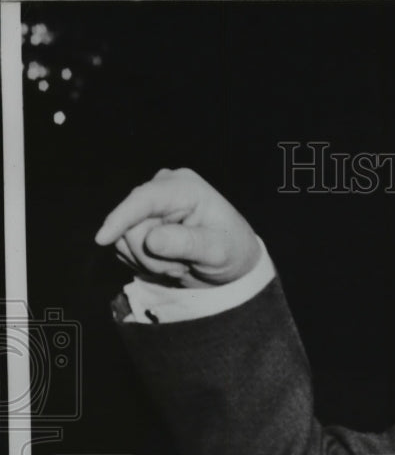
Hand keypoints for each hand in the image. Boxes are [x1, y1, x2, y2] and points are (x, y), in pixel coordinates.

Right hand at [95, 168, 261, 286]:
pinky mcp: (139, 222)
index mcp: (184, 187)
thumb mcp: (218, 251)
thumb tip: (152, 239)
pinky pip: (123, 247)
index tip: (103, 238)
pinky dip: (143, 262)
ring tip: (179, 264)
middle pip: (130, 224)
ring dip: (148, 261)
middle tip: (181, 267)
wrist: (231, 264)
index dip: (122, 217)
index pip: (144, 199)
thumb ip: (187, 243)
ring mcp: (148, 206)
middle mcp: (162, 189)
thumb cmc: (232, 252)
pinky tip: (166, 263)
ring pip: (123, 238)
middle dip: (151, 255)